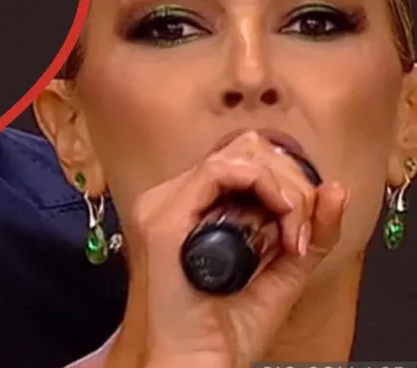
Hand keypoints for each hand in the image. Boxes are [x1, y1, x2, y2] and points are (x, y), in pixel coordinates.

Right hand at [107, 130, 347, 367]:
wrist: (197, 363)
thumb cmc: (226, 331)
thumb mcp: (283, 272)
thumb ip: (309, 232)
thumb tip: (335, 191)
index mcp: (190, 210)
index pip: (244, 163)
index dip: (286, 183)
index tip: (304, 227)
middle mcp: (171, 201)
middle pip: (243, 151)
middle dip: (289, 182)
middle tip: (301, 229)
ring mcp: (162, 206)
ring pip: (235, 155)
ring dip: (280, 186)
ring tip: (292, 228)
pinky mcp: (164, 219)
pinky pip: (219, 171)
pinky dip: (263, 185)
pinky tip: (281, 214)